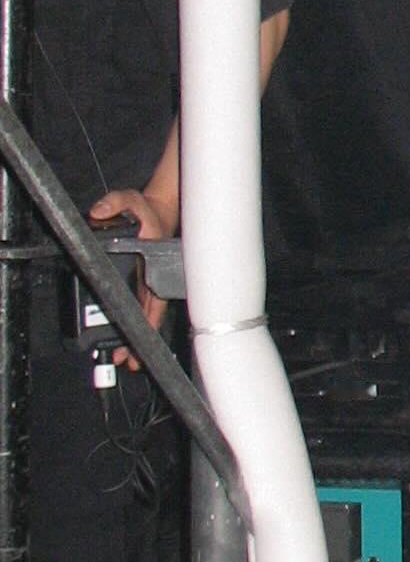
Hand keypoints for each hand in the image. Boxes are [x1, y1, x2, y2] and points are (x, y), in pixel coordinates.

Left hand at [87, 184, 176, 364]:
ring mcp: (149, 282)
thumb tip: (97, 211)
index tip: (140, 342)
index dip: (147, 325)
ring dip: (137, 336)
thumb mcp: (129, 200)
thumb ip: (113, 203)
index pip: (153, 303)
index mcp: (153, 267)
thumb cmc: (148, 210)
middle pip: (149, 317)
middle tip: (130, 361)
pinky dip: (134, 322)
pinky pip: (139, 305)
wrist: (159, 210)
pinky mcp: (142, 281)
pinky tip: (124, 334)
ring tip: (126, 357)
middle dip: (140, 341)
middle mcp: (153, 279)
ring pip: (145, 315)